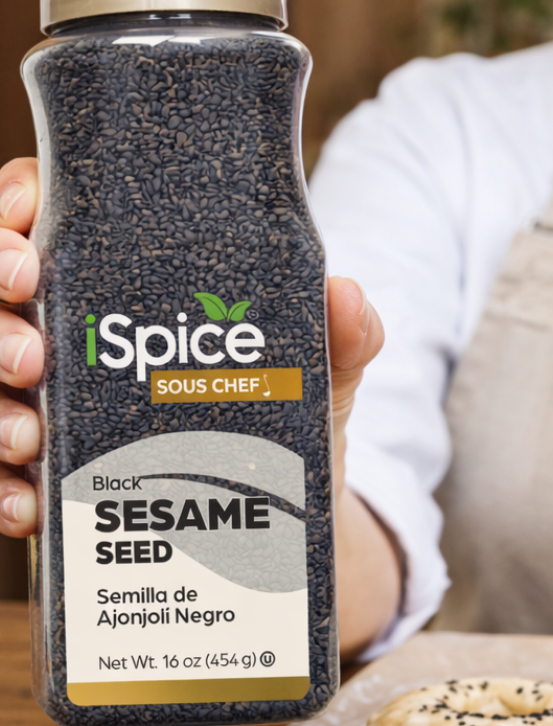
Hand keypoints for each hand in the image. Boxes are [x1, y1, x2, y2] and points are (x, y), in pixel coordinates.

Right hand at [0, 162, 396, 648]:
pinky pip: (3, 475)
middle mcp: (81, 333)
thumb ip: (345, 334)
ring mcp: (62, 402)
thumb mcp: (325, 369)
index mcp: (131, 279)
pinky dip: (3, 491)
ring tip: (31, 440)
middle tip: (34, 358)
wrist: (290, 510)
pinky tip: (32, 506)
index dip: (10, 215)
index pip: (42, 214)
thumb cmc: (294, 412)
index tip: (27, 250)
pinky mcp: (60, 471)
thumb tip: (346, 295)